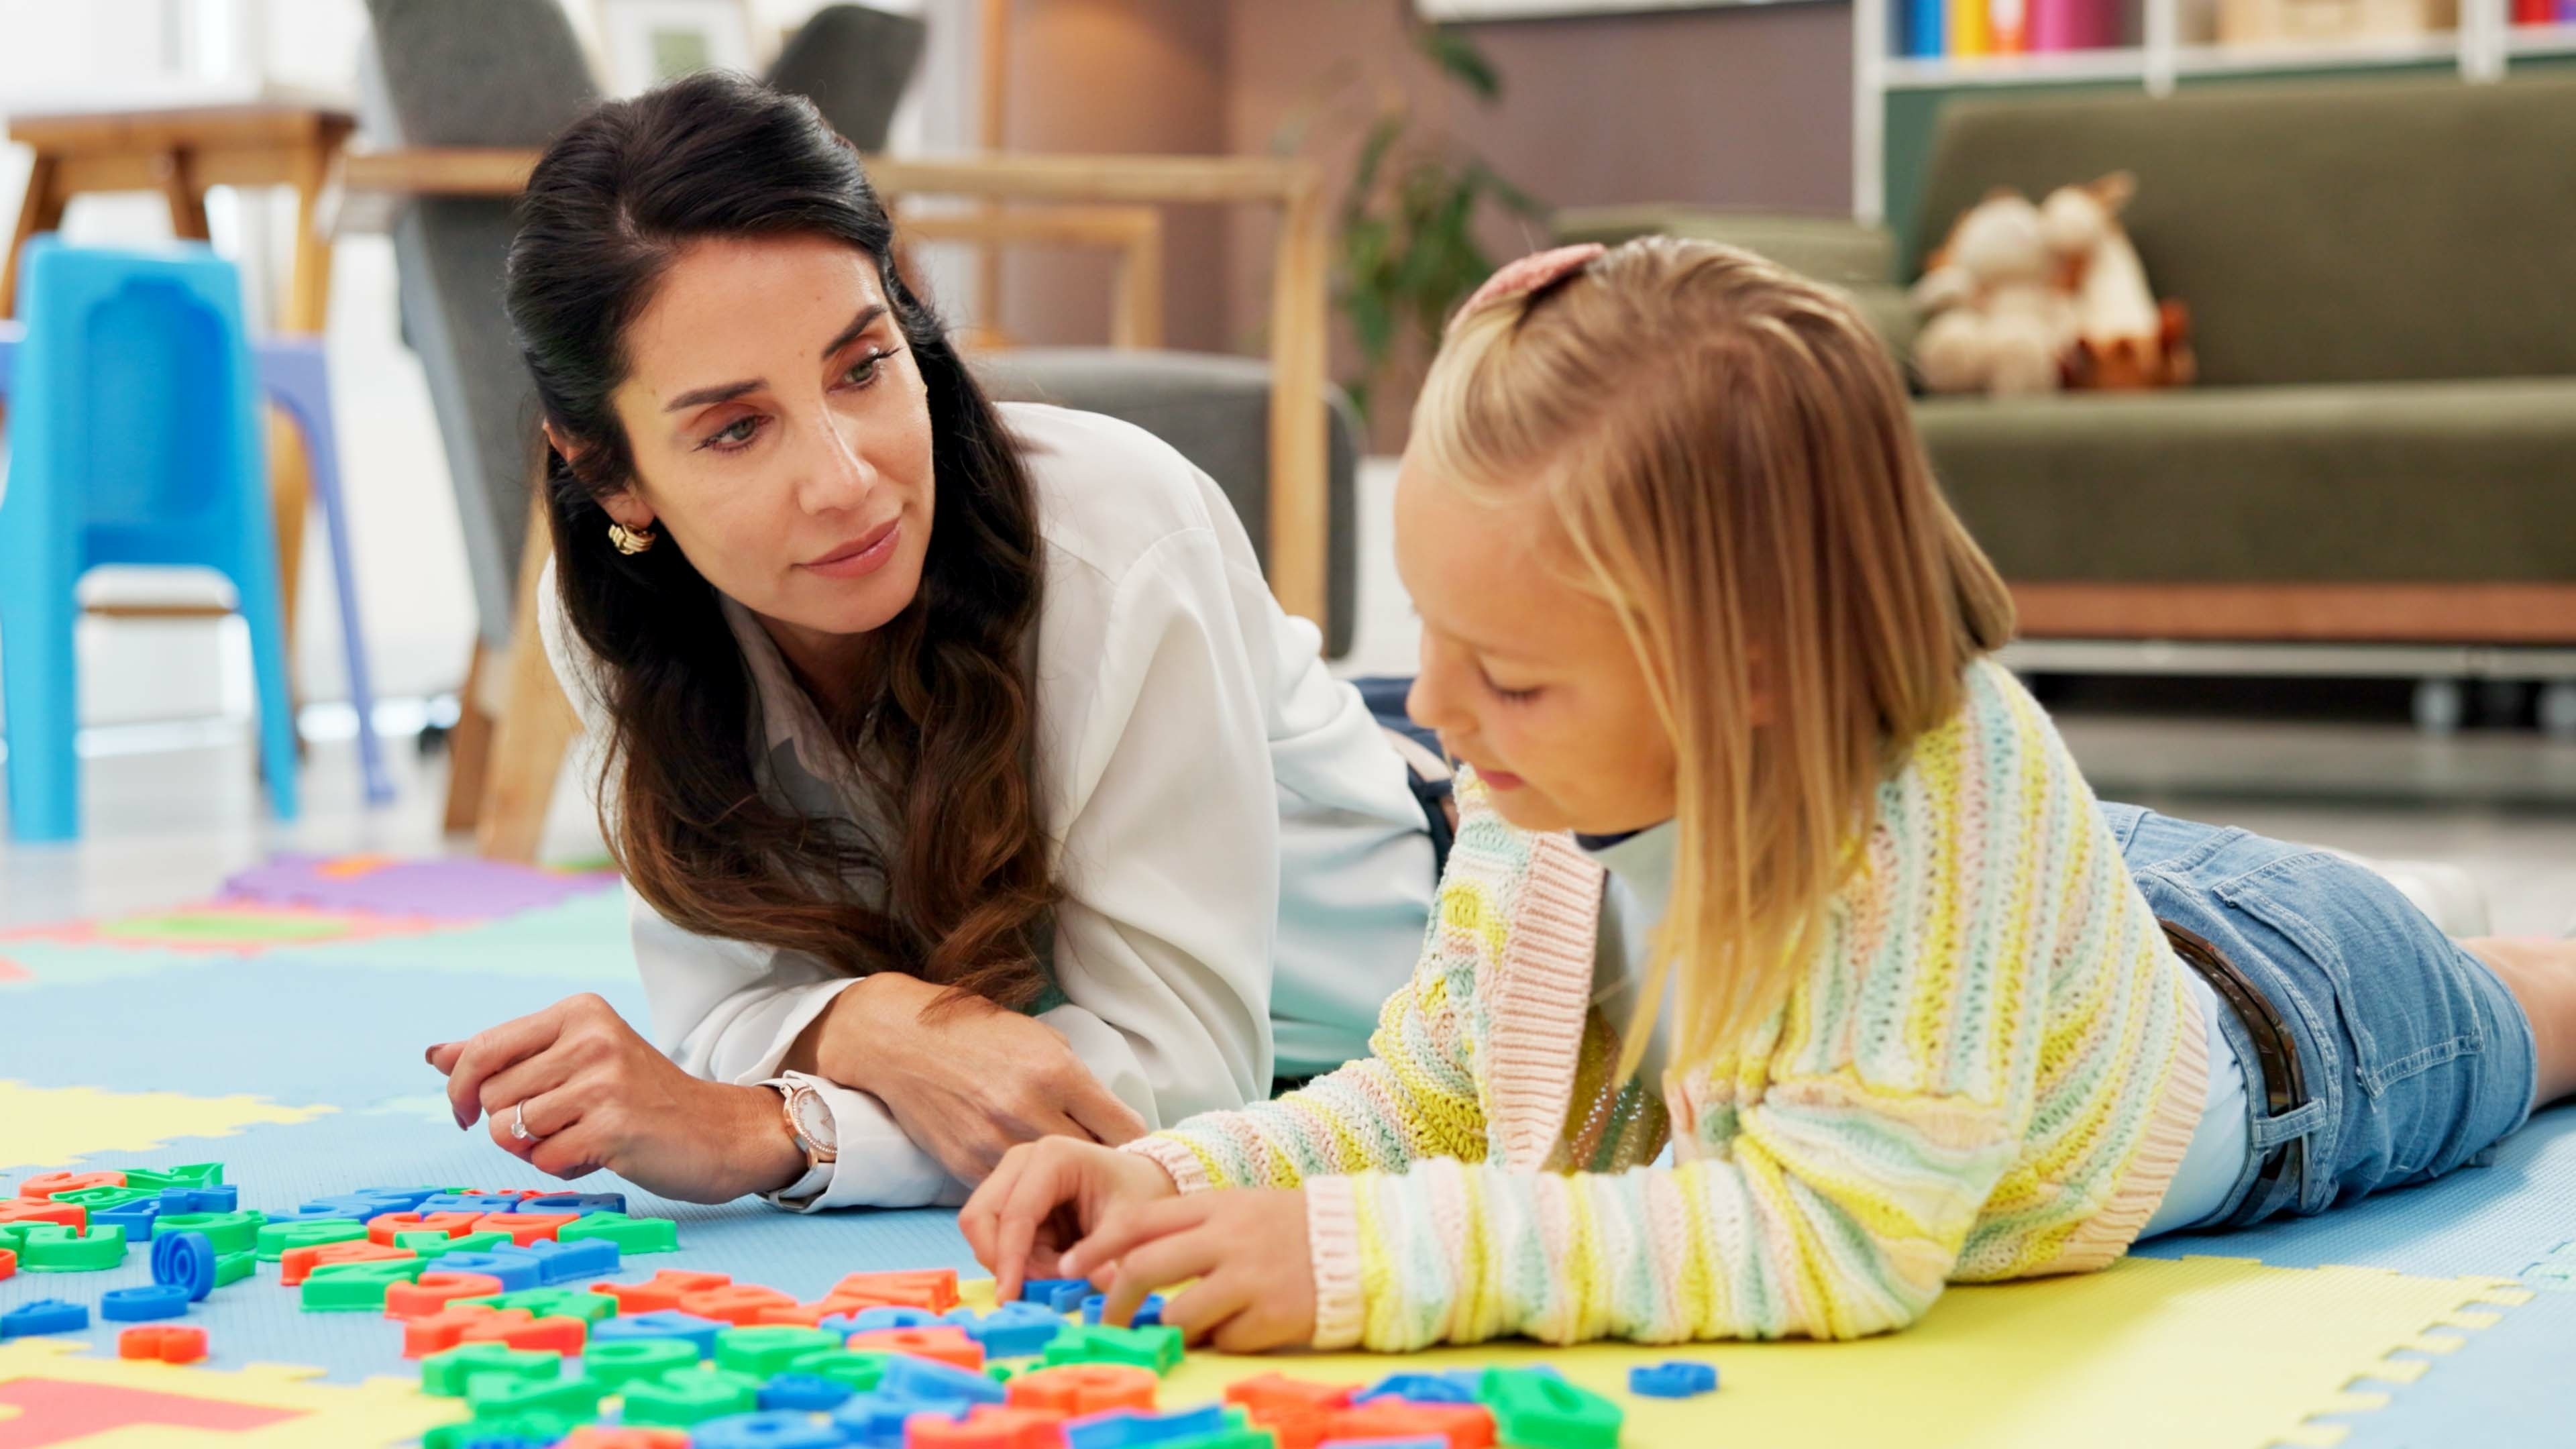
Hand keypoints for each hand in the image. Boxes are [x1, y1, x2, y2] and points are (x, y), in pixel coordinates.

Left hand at [426, 993, 805, 1204]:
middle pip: (491, 1097)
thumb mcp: (576, 1059)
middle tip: (554, 1127)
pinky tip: (599, 1154)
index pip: (482, 1049)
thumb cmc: (640, 1097)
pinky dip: (562, 1168)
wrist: (721, 1131)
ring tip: (580, 1139)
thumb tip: (435, 1055)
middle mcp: (592, 1038)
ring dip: (536, 1149)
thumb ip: (506, 1054)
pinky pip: (544, 1160)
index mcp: (580, 1012)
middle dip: (507, 1124)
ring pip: (511, 1131)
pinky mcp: (614, 1127)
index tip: (462, 1114)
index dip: (458, 1090)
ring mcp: (604, 1082)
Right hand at [792, 973, 1148, 1183]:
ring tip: (1081, 1188)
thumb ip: (1077, 1080)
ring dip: (1069, 1188)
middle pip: (1094, 1161)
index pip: (1123, 1127)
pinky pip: (1013, 1189)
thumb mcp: (1040, 1039)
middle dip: (1110, 1169)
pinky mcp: (967, 1165)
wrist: (901, 1042)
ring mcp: (995, 1141)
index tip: (1146, 1152)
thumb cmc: (977, 1033)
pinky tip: (1038, 1188)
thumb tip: (1112, 1119)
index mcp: (1056, 1072)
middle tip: (1120, 1177)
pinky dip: (1028, 1191)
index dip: (1140, 1144)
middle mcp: (1029, 1110)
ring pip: (1053, 1185)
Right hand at [958, 1136, 1178, 1301]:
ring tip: (1057, 1273)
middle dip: (1001, 1260)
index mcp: (1052, 1157)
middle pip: (979, 1217)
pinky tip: (1054, 1263)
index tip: (1008, 1298)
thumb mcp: (1132, 1224)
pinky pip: (998, 1238)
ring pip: (983, 1231)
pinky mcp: (1010, 1198)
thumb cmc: (1139, 1196)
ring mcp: (1012, 1177)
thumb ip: (1105, 1252)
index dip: (1008, 1260)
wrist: (1143, 1183)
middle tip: (1032, 1290)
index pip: (1014, 1215)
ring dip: (1013, 1262)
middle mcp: (1022, 1161)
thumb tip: (1086, 1281)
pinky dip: (1019, 1260)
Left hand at [1063, 1189, 1314, 1352]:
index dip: (1097, 1245)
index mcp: (1216, 1205)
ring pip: (1178, 1314)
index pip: (1138, 1221)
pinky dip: (1218, 1340)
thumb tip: (1133, 1262)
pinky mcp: (1270, 1317)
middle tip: (1106, 1322)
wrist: (1363, 1245)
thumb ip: (1192, 1228)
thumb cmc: (1293, 1228)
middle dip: (1114, 1302)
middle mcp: (1228, 1238)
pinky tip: (1236, 1328)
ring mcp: (1249, 1279)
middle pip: (1144, 1269)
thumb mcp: (1241, 1208)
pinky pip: (1221, 1340)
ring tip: (1180, 1329)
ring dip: (1170, 1328)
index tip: (1069, 1266)